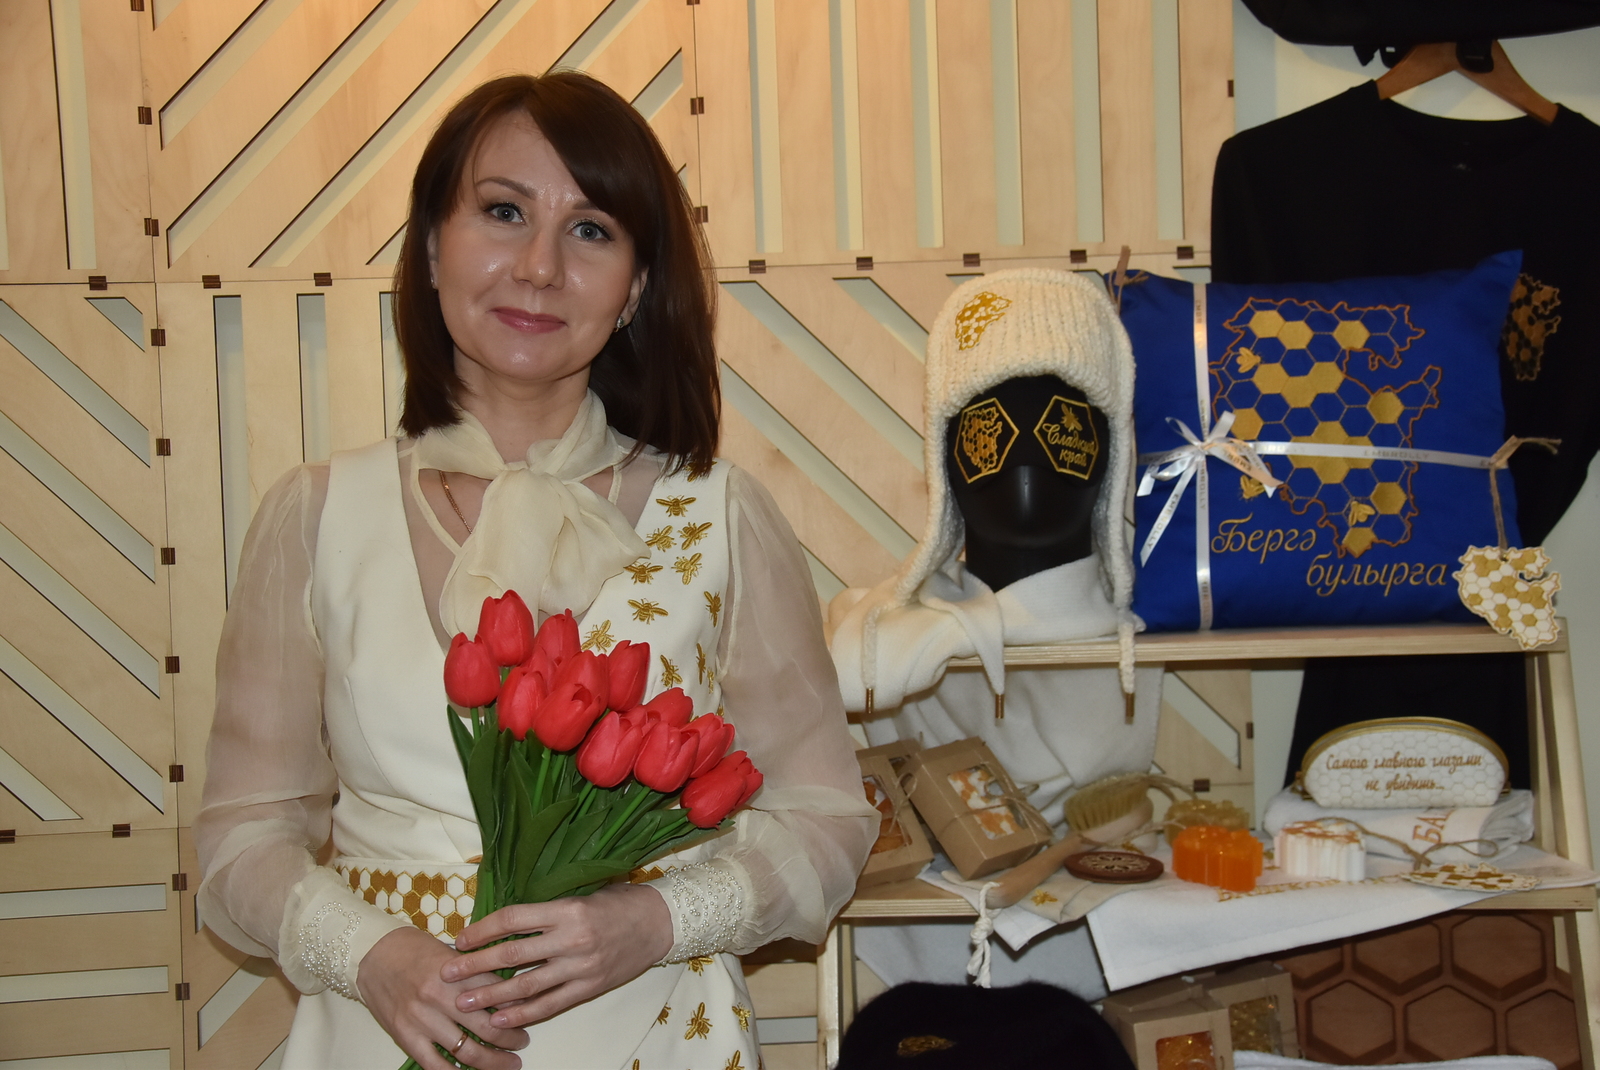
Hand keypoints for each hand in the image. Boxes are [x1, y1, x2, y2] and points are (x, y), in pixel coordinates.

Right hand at [357, 926, 529, 1068]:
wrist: (373, 954)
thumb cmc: (415, 950)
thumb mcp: (451, 952)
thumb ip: (477, 972)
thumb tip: (509, 990)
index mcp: (456, 971)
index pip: (498, 994)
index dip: (519, 1007)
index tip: (531, 1012)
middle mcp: (440, 996)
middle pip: (488, 1026)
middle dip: (511, 1039)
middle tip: (523, 1042)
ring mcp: (421, 1019)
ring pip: (466, 1050)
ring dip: (493, 1061)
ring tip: (508, 1063)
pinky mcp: (405, 1036)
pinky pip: (435, 1064)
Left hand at [443, 882, 674, 1028]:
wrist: (661, 922)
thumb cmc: (620, 902)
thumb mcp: (583, 894)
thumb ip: (548, 909)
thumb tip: (506, 921)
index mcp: (567, 909)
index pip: (513, 919)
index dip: (483, 930)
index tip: (460, 939)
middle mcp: (571, 938)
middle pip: (513, 954)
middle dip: (476, 965)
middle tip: (447, 973)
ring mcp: (581, 966)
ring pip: (527, 984)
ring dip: (492, 994)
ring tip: (464, 1001)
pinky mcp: (590, 987)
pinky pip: (550, 1004)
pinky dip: (523, 1013)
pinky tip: (501, 1018)